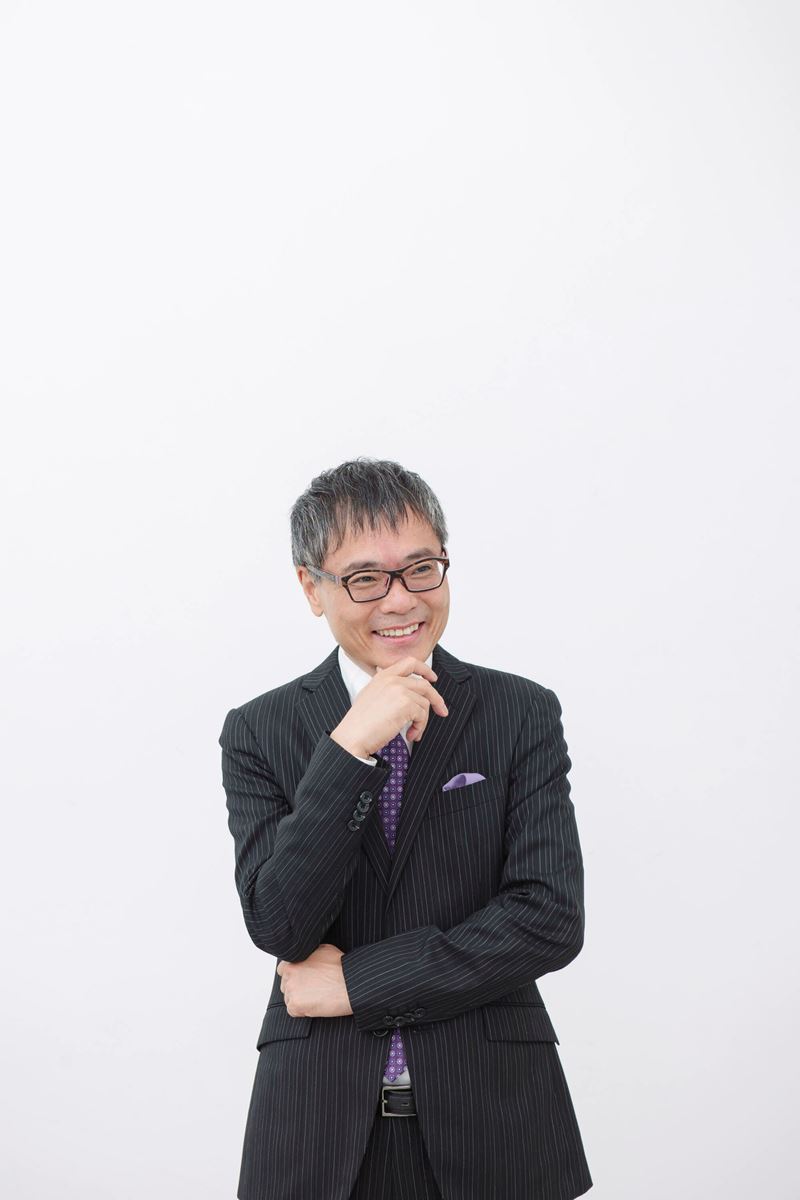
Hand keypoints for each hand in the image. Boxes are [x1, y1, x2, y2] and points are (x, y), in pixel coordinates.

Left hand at [276, 943, 353, 1017]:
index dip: (293, 975)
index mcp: (294, 960)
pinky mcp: (295, 1005)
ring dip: (299, 999)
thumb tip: (306, 956)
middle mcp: (290, 974)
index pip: (283, 969)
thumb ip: (309, 953)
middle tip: (312, 989)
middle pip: (285, 985)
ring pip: (289, 998)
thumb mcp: (324, 950)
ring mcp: (291, 990)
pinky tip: (316, 1004)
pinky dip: (302, 1011)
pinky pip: (293, 1011)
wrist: (350, 984)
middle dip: (296, 988)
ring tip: (317, 997)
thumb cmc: (341, 967)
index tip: (302, 978)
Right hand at [330, 655, 448, 756]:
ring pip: (425, 703)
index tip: (433, 678)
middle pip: (424, 685)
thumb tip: (405, 693)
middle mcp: (392, 679)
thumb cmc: (359, 723)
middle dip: (436, 699)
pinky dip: (419, 727)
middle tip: (442, 710)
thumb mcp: (370, 696)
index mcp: (383, 675)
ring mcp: (399, 690)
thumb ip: (386, 688)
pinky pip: (422, 715)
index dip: (425, 669)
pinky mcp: (406, 703)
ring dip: (422, 721)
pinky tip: (410, 735)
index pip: (410, 662)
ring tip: (414, 732)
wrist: (353, 736)